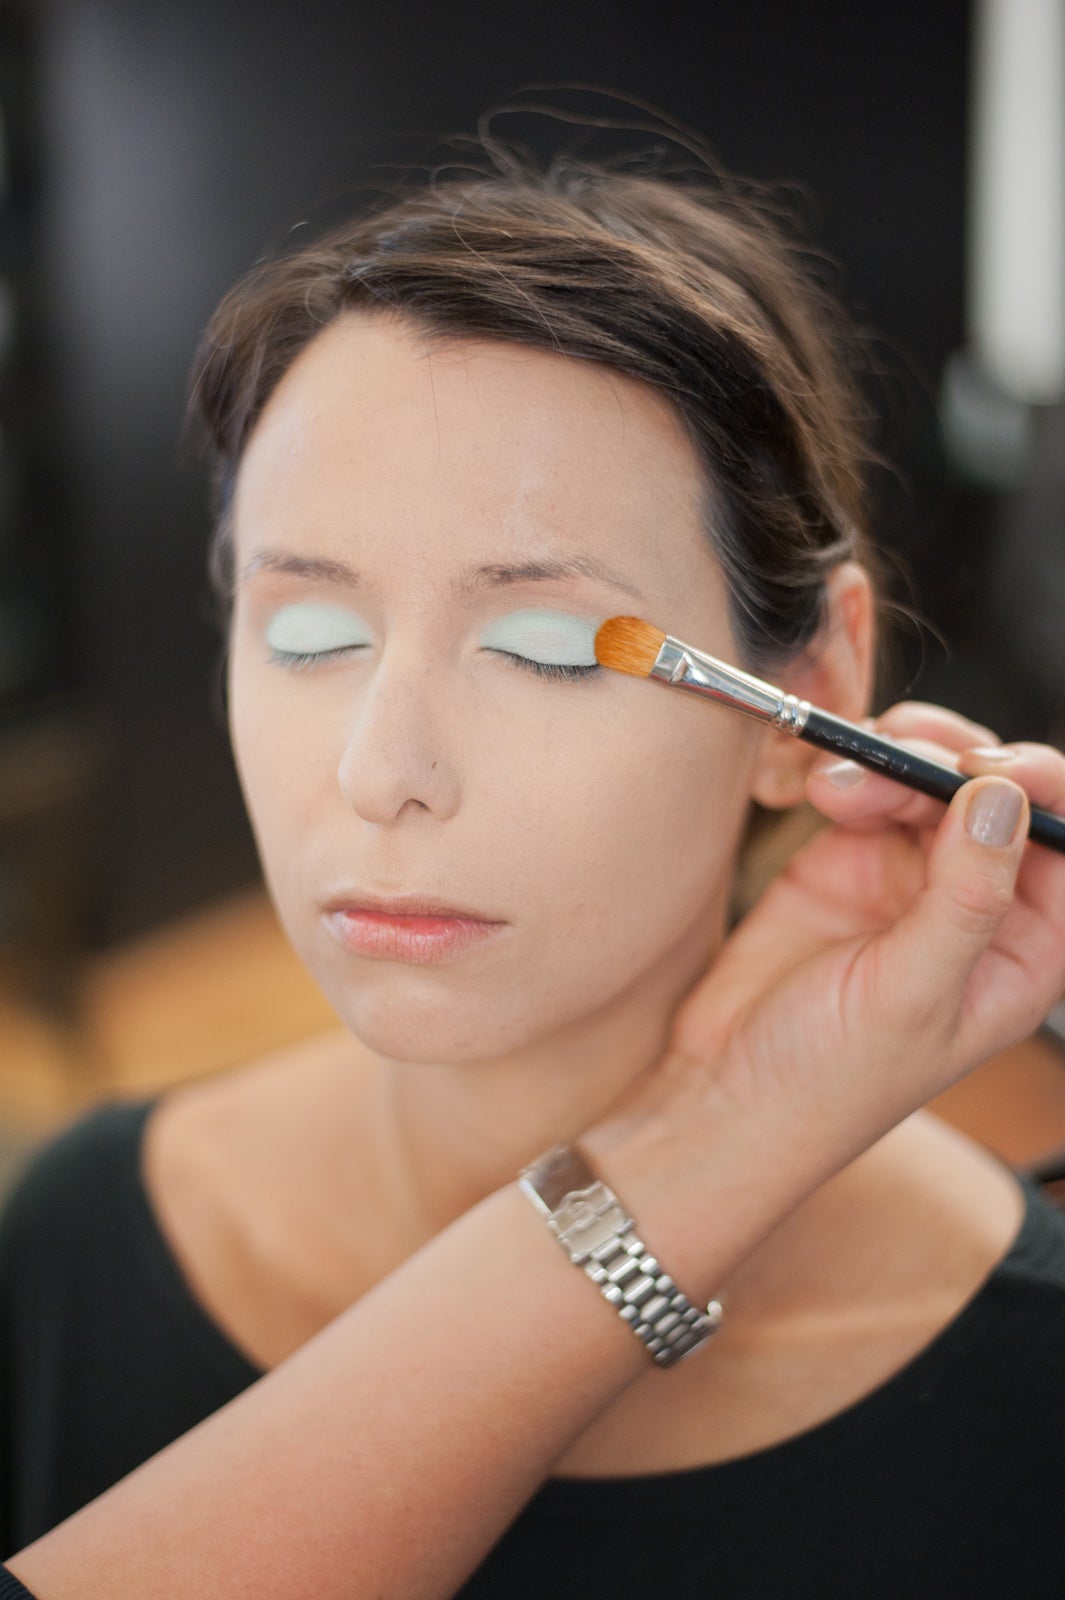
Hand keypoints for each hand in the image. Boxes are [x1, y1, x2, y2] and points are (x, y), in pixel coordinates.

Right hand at [620, 704, 1064, 1176]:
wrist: (721, 1089)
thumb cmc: (828, 1080)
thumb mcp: (911, 994)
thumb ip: (965, 896)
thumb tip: (1002, 801)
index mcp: (1024, 952)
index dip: (1044, 792)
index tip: (990, 769)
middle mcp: (976, 907)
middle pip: (1000, 797)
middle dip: (955, 764)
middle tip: (907, 759)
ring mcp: (909, 878)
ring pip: (932, 780)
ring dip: (894, 762)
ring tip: (838, 791)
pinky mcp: (847, 856)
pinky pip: (868, 787)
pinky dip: (850, 772)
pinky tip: (820, 791)